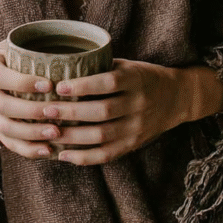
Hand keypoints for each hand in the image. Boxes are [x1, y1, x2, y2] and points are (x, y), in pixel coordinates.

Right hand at [0, 40, 62, 159]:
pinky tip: (49, 150)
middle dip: (31, 111)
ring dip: (32, 133)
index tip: (49, 84)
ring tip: (56, 132)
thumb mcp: (10, 46)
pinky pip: (9, 143)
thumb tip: (72, 51)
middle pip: (3, 106)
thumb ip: (31, 48)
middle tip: (56, 111)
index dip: (22, 82)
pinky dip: (29, 149)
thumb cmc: (4, 58)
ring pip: (6, 129)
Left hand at [39, 59, 222, 165]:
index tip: (60, 86)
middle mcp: (138, 104)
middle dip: (71, 113)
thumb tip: (60, 65)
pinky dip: (84, 158)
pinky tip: (64, 155)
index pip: (108, 83)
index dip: (84, 86)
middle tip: (45, 110)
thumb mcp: (127, 65)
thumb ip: (100, 67)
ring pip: (101, 136)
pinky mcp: (133, 144)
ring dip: (72, 137)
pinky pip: (107, 155)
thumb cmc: (143, 77)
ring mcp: (137, 127)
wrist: (177, 98)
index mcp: (135, 80)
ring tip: (48, 133)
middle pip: (102, 112)